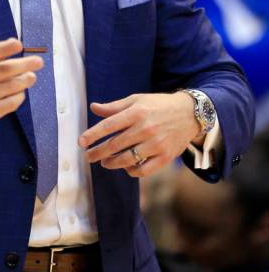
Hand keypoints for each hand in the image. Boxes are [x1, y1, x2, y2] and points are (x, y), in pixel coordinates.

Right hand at [0, 37, 42, 128]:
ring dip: (25, 81)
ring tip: (31, 77)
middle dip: (26, 65)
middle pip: (6, 71)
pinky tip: (20, 92)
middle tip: (38, 62)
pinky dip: (19, 96)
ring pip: (12, 87)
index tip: (19, 44)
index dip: (4, 48)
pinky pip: (11, 103)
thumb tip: (15, 43)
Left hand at [78, 92, 199, 176]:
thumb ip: (114, 107)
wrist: (190, 113)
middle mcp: (145, 128)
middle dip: (98, 152)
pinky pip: (143, 170)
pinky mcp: (165, 157)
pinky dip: (131, 171)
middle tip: (88, 156)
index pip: (109, 125)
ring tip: (104, 162)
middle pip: (115, 145)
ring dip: (112, 163)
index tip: (81, 142)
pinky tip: (125, 167)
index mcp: (137, 112)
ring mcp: (156, 144)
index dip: (93, 135)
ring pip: (127, 159)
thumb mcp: (137, 100)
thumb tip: (93, 107)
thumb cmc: (158, 105)